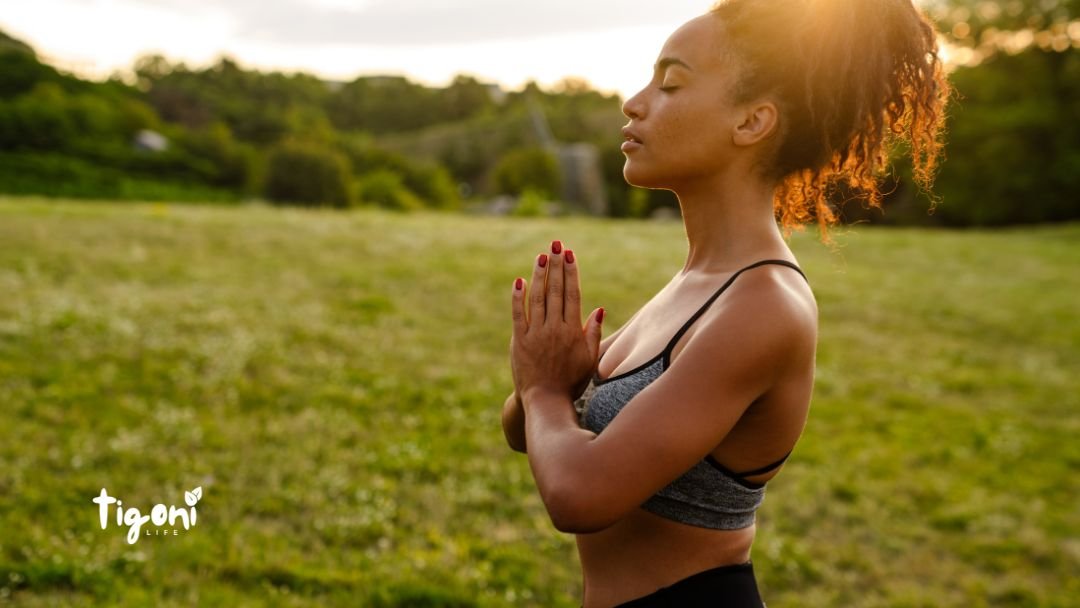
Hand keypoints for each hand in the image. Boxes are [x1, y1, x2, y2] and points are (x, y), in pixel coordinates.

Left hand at [510, 240, 603, 406]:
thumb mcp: (589, 360)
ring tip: (541, 256)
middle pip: (555, 291)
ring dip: (539, 275)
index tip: (569, 255)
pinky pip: (517, 315)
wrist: (545, 401)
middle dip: (555, 265)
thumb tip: (598, 309)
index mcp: (572, 332)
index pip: (572, 294)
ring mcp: (534, 334)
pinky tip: (519, 281)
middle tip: (556, 245)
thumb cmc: (571, 382)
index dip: (570, 272)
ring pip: (537, 298)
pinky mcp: (518, 341)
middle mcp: (554, 329)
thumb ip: (593, 333)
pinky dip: (518, 297)